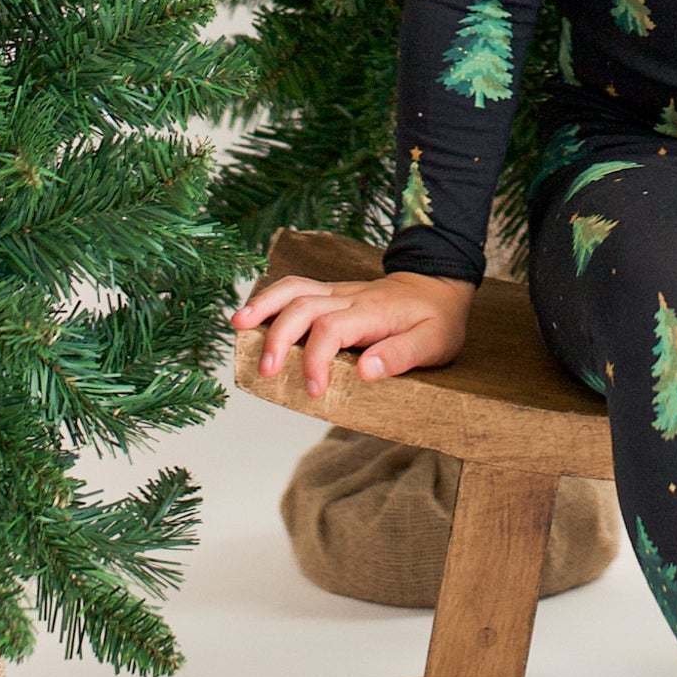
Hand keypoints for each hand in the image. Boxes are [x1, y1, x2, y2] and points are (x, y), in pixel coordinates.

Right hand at [232, 268, 475, 396]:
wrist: (438, 284)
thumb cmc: (437, 319)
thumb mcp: (434, 343)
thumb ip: (401, 355)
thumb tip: (365, 372)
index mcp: (373, 312)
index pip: (332, 329)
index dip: (316, 360)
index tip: (314, 391)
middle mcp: (349, 297)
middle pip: (303, 305)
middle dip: (279, 337)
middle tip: (267, 372)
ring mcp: (337, 292)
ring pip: (294, 288)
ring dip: (264, 306)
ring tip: (238, 326)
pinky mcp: (330, 293)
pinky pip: (296, 288)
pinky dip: (270, 298)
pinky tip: (250, 316)